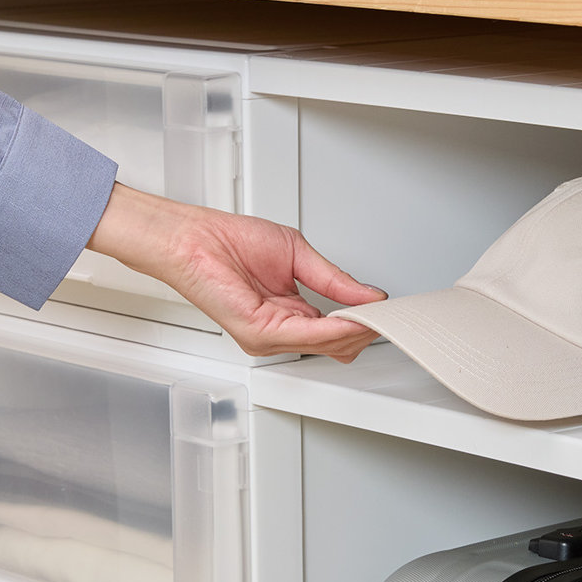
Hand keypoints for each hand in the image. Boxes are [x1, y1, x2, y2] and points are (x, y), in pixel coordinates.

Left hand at [87, 183, 385, 361]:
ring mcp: (269, 335)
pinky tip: (351, 316)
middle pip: (339, 344)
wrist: (194, 238)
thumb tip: (369, 295)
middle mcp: (281, 330)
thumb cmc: (231, 242)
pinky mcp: (259, 332)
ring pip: (328, 344)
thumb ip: (335, 280)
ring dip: (356, 328)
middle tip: (386, 311)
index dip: (364, 320)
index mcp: (291, 313)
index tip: (386, 308)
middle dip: (366, 327)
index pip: (338, 331)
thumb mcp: (299, 256)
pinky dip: (335, 328)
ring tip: (375, 312)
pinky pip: (308, 336)